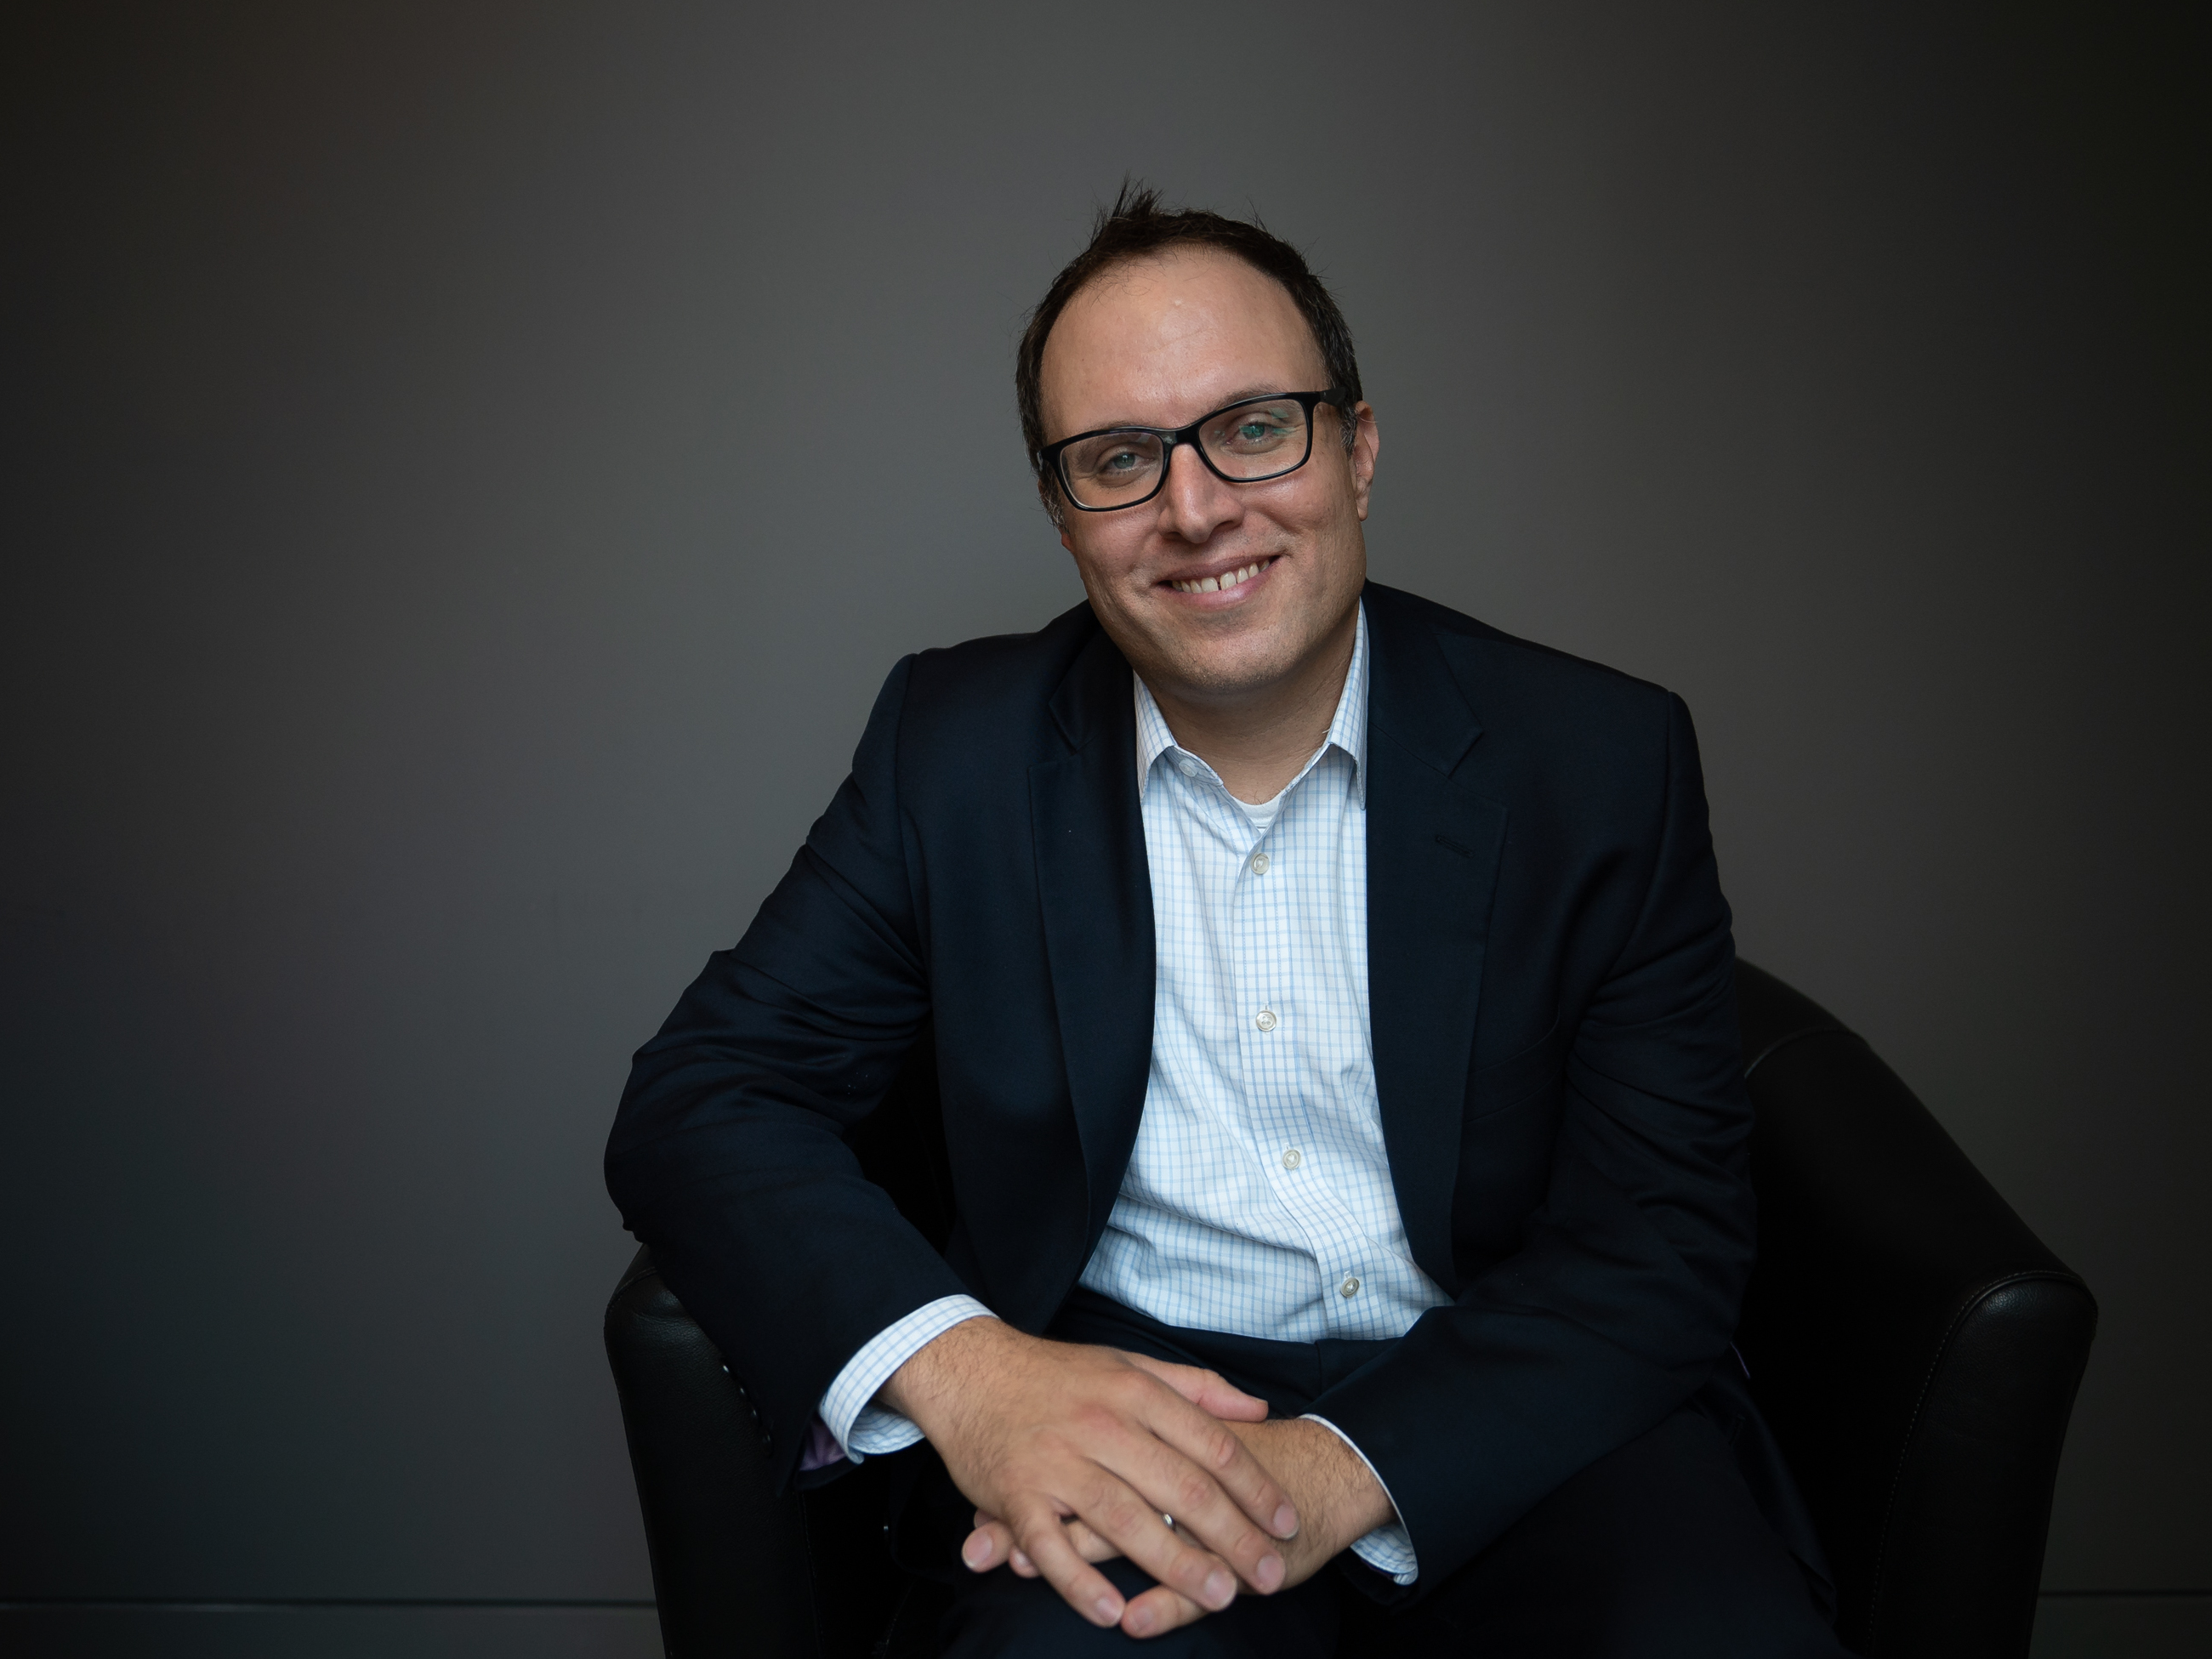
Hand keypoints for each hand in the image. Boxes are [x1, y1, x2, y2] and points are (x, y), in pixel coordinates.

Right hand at [965, 1410, 1395, 1629]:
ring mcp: (1056, 1460)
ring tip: (1218, 1595)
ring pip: (1123, 1517)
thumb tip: (1257, 1410)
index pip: (1209, 1443)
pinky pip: (1049, 1545)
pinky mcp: (1015, 1494)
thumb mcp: (1129, 1363)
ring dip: (1174, 1561)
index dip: (1254, 1486)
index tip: (1285, 1521)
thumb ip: (1194, 1388)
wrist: (969, 1370)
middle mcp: (1100, 1424)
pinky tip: (1114, 1612)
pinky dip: (1079, 1581)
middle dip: (1231, 1534)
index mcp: (1134, 1391)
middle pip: (1178, 1485)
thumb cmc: (1055, 1375)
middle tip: (1268, 1572)